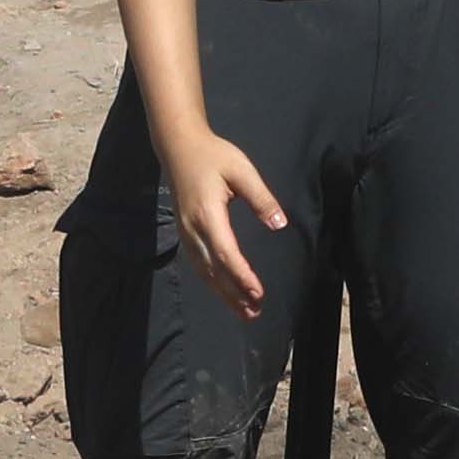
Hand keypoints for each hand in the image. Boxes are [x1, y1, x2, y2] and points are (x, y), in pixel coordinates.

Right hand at [164, 126, 288, 320]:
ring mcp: (186, 233)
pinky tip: (223, 292)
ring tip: (244, 310)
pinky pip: (198, 264)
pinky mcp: (185, 233)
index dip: (242, 276)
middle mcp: (193, 229)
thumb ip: (261, 198)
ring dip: (223, 293)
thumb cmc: (213, 155)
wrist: (178, 146)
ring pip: (204, 271)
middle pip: (214, 270)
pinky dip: (212, 282)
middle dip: (234, 294)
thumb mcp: (242, 170)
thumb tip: (279, 224)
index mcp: (207, 214)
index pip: (226, 253)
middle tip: (254, 312)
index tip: (258, 292)